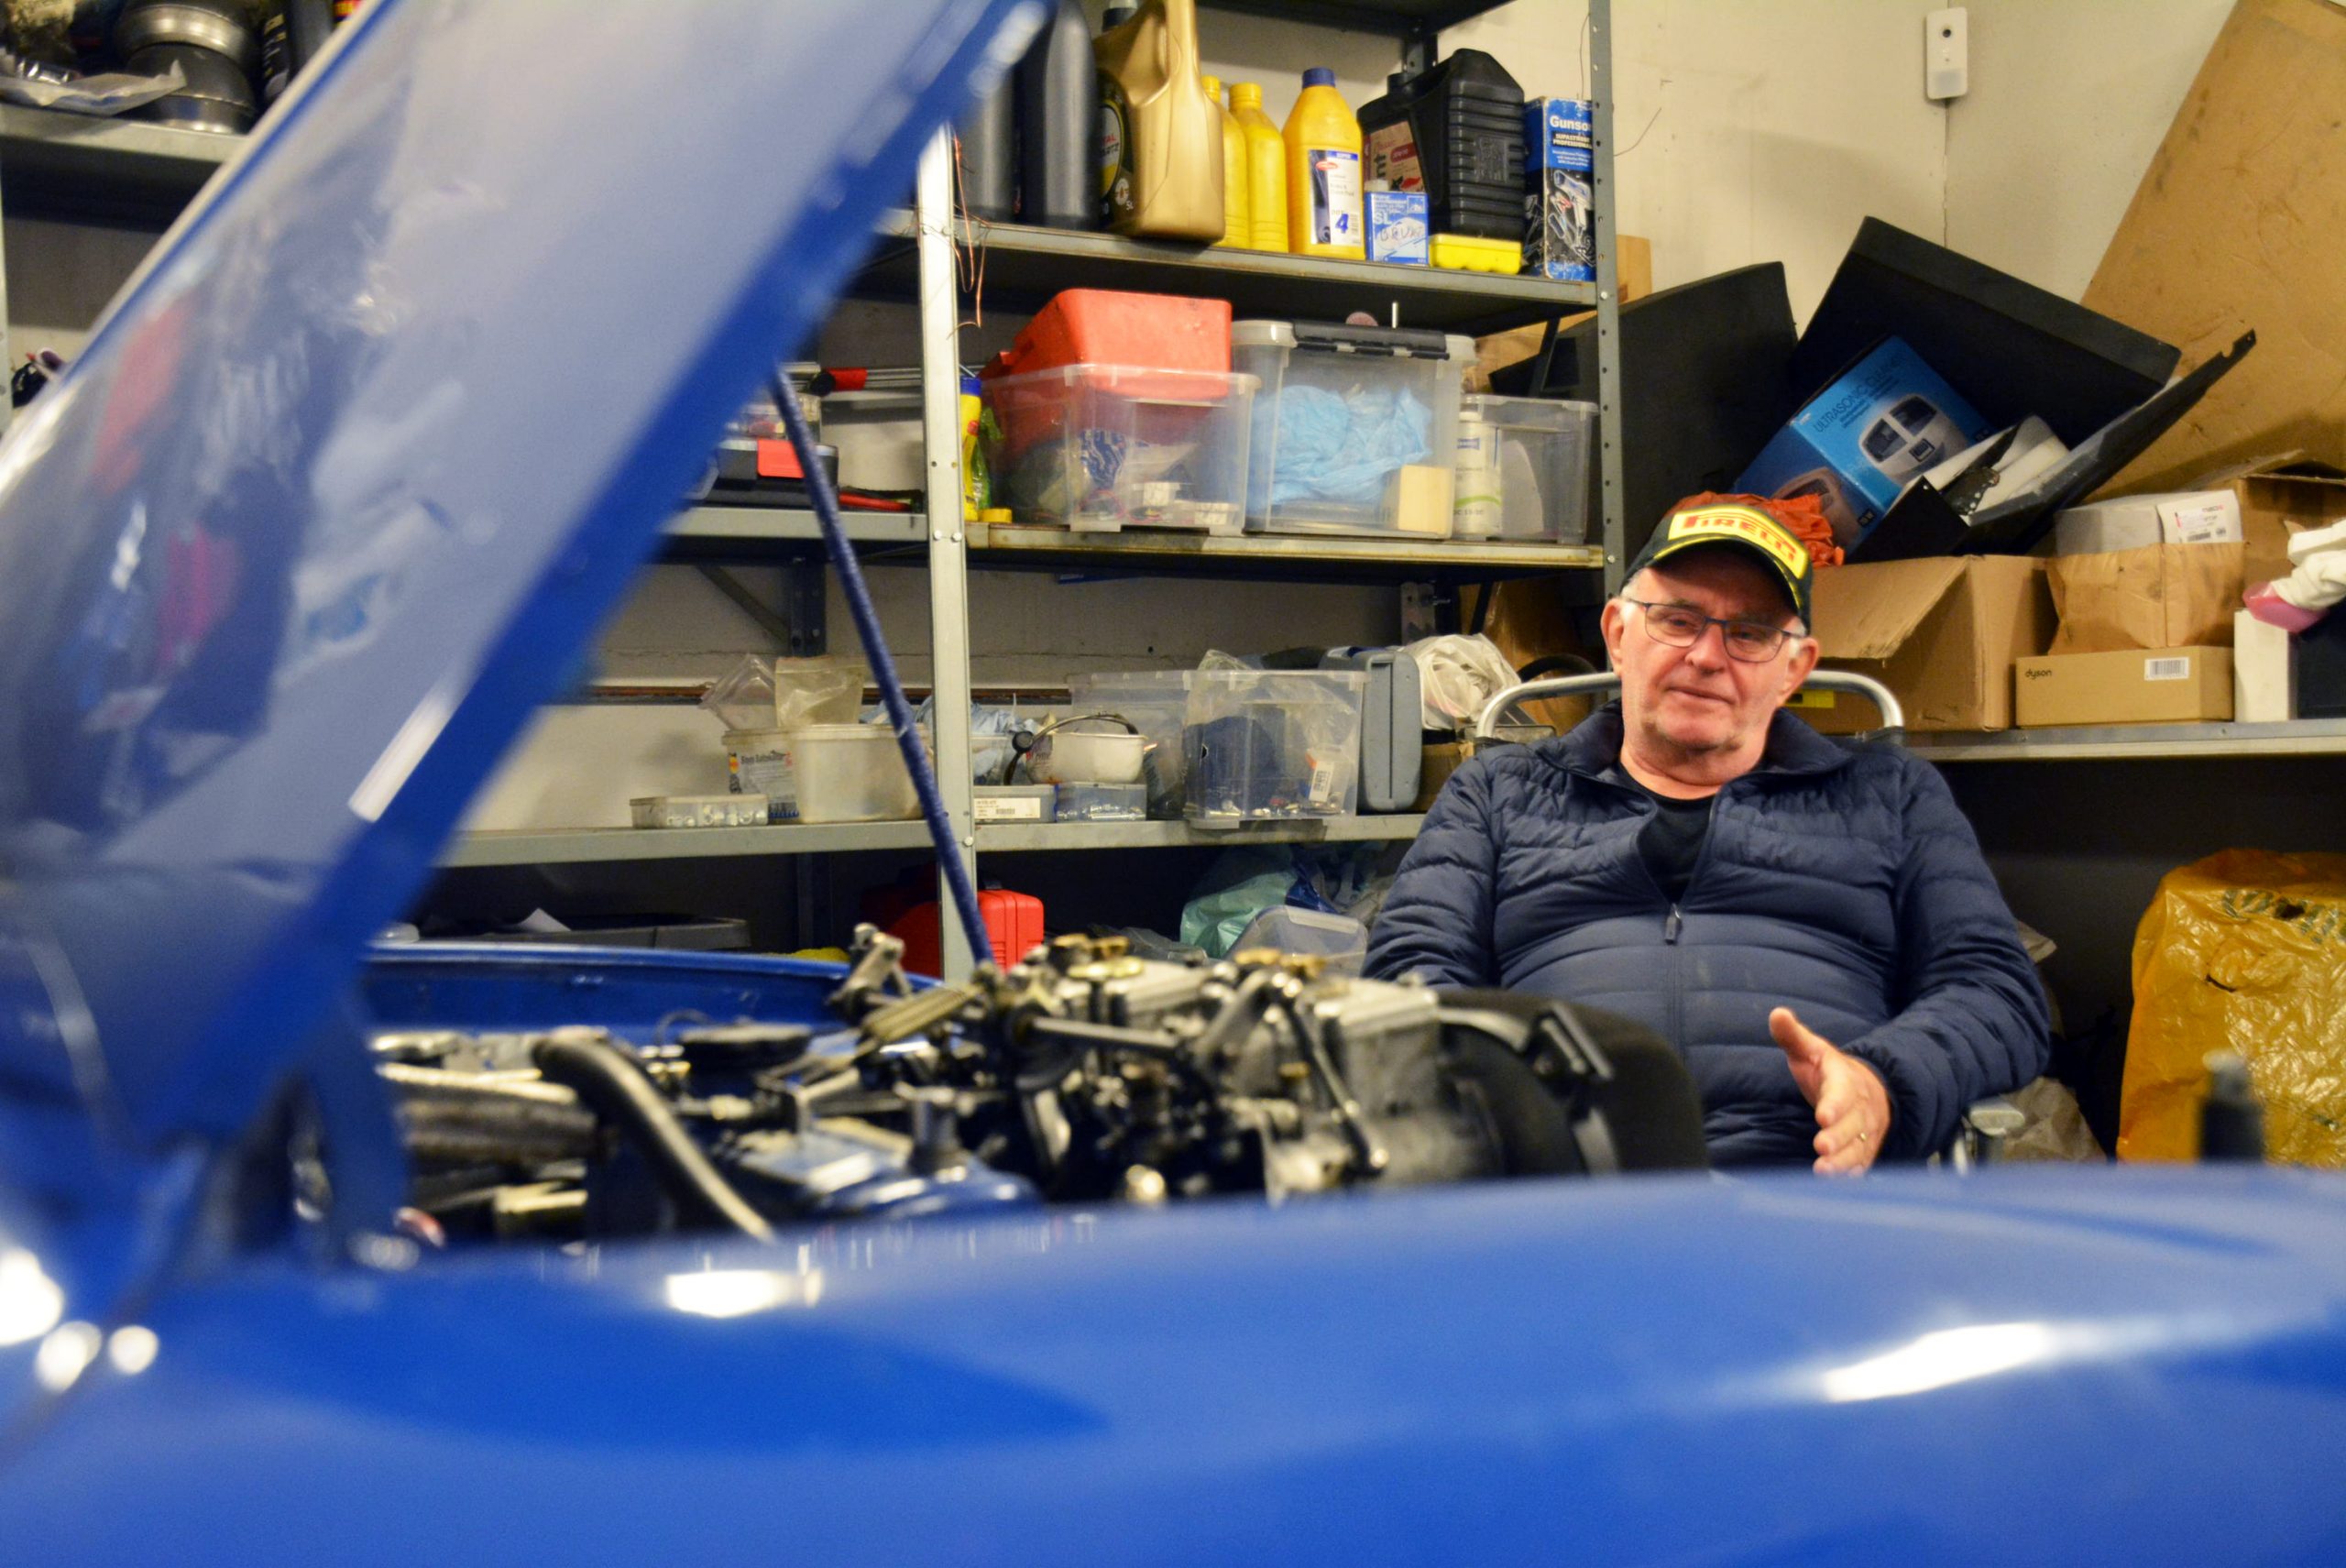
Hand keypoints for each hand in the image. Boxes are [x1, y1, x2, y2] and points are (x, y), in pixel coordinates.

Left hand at [1770, 1007, 1891, 1174]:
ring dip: (1842, 1163)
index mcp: (1845, 1082)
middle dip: (1838, 1138)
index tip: (1822, 1117)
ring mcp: (1864, 1133)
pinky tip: (1836, 1184)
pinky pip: (1861, 1165)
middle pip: (1852, 1126)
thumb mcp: (1812, 1051)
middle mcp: (1859, 1110)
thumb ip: (1793, 1036)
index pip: (1842, 1093)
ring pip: (1857, 1149)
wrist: (1869, 1091)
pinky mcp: (1863, 1151)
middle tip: (1822, 1148)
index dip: (1835, 1106)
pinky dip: (1851, 1175)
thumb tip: (1776, 1013)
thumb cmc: (1830, 1072)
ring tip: (1824, 1173)